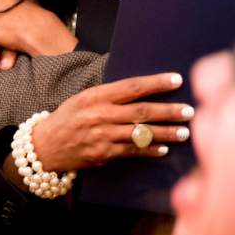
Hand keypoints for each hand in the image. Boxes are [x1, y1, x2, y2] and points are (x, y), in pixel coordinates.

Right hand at [29, 72, 191, 171]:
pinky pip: (132, 152)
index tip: (176, 80)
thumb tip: (140, 90)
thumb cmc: (68, 118)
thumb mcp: (84, 98)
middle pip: (142, 111)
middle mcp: (101, 115)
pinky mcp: (103, 154)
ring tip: (184, 132)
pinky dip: (149, 150)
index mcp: (97, 96)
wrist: (45, 146)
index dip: (156, 83)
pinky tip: (164, 149)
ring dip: (165, 133)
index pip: (133, 86)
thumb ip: (110, 95)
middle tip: (189, 111)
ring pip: (141, 133)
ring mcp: (102, 136)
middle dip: (169, 111)